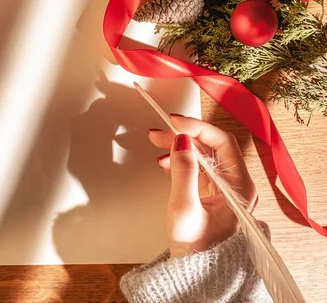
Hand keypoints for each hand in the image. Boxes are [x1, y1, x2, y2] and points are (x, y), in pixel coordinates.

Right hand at [148, 115, 256, 257]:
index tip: (174, 122)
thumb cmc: (195, 249)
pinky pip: (199, 169)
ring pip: (204, 156)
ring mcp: (224, 191)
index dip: (197, 128)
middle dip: (184, 135)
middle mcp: (236, 186)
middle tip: (159, 132)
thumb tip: (182, 141)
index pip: (222, 143)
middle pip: (212, 147)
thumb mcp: (184, 207)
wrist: (195, 275)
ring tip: (157, 143)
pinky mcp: (212, 196)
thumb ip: (183, 171)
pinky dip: (181, 161)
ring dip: (180, 146)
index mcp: (239, 188)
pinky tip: (166, 161)